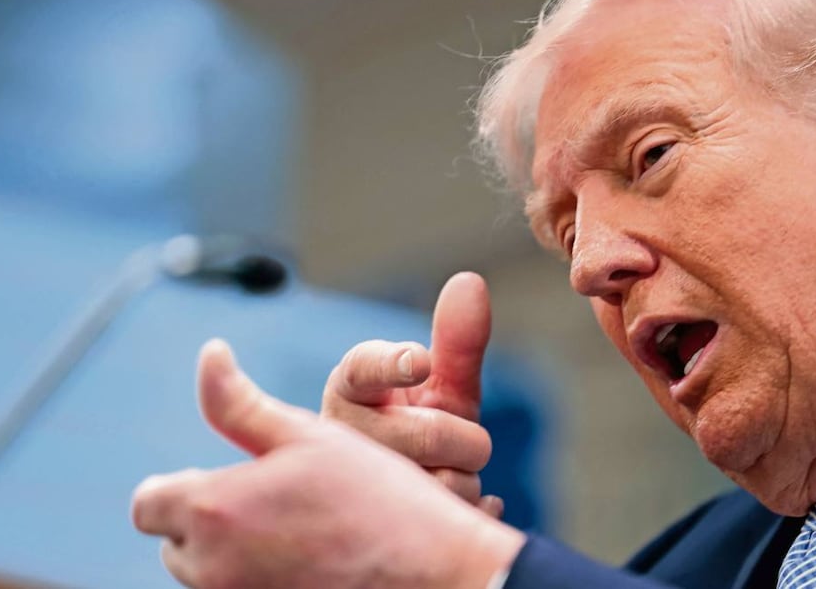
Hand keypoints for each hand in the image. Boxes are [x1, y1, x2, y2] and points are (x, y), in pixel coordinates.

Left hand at [132, 339, 524, 588]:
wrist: (429, 571)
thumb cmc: (375, 498)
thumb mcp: (308, 435)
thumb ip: (240, 402)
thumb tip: (210, 354)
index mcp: (213, 509)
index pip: (148, 503)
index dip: (179, 485)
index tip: (225, 478)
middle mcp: (211, 567)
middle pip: (175, 542)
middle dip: (207, 521)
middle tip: (271, 501)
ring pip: (206, 574)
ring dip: (232, 552)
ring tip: (297, 530)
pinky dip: (259, 578)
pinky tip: (310, 560)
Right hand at [321, 272, 501, 515]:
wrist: (394, 503)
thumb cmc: (413, 430)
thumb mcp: (438, 387)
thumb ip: (456, 341)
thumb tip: (469, 281)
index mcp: (349, 389)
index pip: (362, 369)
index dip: (391, 363)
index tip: (417, 359)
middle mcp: (341, 439)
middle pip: (428, 435)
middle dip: (464, 438)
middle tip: (456, 440)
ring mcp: (354, 493)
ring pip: (446, 485)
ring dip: (464, 480)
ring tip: (440, 477)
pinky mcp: (379, 535)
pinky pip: (454, 520)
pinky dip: (474, 508)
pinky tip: (454, 509)